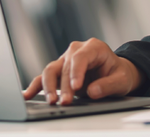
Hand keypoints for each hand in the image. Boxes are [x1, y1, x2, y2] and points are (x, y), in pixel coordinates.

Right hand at [22, 38, 144, 104]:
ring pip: (51, 70)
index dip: (76, 72)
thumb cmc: (119, 74)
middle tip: (66, 102)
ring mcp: (66, 60)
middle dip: (64, 86)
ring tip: (52, 101)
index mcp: (94, 47)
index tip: (75, 87)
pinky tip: (27, 95)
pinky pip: (44, 77)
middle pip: (65, 67)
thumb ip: (109, 85)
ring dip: (49, 86)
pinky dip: (36, 86)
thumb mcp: (122, 80)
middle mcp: (76, 51)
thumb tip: (92, 91)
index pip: (80, 57)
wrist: (116, 73)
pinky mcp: (59, 71)